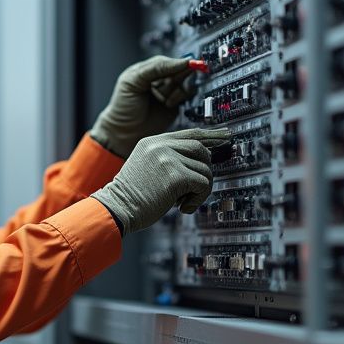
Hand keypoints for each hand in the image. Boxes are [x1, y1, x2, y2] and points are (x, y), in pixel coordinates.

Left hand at [90, 56, 197, 158]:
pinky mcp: (177, 104)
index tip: (189, 64)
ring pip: (186, 82)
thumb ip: (154, 68)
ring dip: (178, 89)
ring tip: (165, 100)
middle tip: (174, 84)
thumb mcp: (133, 81)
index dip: (178, 63)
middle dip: (180, 76)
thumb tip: (180, 61)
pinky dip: (181, 98)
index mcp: (148, 69)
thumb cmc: (123, 107)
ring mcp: (170, 91)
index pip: (168, 61)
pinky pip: (189, 95)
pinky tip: (169, 104)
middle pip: (180, 70)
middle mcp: (160, 79)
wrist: (125, 133)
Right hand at [91, 128, 230, 234]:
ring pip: (205, 169)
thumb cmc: (131, 196)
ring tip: (182, 202)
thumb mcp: (146, 167)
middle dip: (204, 170)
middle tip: (193, 189)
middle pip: (201, 149)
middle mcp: (160, 145)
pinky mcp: (175, 175)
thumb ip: (167, 158)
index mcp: (153, 141)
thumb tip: (200, 161)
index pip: (190, 133)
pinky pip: (203, 184)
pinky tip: (183, 208)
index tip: (227, 137)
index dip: (211, 136)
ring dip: (199, 190)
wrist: (116, 209)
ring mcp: (168, 158)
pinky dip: (198, 199)